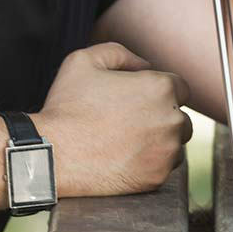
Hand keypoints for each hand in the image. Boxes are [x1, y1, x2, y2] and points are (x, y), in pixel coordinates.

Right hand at [33, 43, 192, 197]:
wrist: (52, 155)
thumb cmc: (67, 107)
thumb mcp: (85, 61)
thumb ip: (121, 54)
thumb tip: (145, 66)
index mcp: (161, 88)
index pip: (179, 88)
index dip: (158, 93)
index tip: (139, 102)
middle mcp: (172, 119)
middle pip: (180, 117)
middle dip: (161, 118)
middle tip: (129, 124)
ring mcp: (167, 151)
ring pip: (174, 144)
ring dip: (159, 142)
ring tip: (126, 143)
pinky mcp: (158, 177)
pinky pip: (164, 168)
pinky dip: (150, 164)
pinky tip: (125, 159)